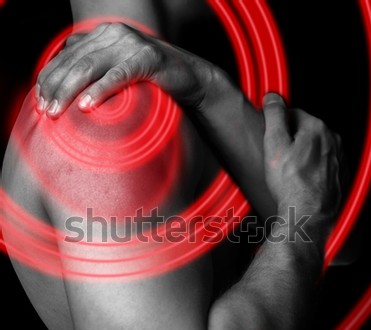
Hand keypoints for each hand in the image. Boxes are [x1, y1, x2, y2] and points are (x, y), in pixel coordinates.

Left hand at [36, 22, 213, 117]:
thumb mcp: (118, 70)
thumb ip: (96, 68)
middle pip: (73, 62)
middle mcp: (113, 34)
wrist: (189, 78)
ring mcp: (130, 44)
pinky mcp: (146, 59)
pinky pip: (117, 76)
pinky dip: (100, 91)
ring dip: (68, 91)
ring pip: (89, 68)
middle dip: (55, 88)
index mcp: (102, 35)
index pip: (66, 55)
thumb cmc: (151, 80)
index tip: (40, 100)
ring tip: (57, 112)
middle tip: (46, 111)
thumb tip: (69, 86)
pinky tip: (85, 106)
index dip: (49, 77)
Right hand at [263, 93, 341, 233]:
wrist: (309, 215)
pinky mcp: (339, 175)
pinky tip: (300, 181)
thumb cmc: (291, 185)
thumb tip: (272, 98)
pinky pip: (323, 164)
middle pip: (305, 131)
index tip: (271, 137)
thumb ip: (274, 116)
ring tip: (288, 173)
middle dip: (291, 141)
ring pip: (315, 148)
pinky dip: (312, 169)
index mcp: (316, 128)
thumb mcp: (274, 145)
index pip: (293, 113)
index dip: (278, 125)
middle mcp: (332, 140)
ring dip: (302, 155)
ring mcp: (338, 158)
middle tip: (277, 158)